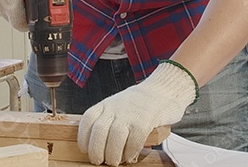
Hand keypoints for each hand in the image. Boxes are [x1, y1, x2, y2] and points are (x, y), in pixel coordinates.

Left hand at [78, 61, 196, 164]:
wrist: (163, 88)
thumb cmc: (140, 101)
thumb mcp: (118, 105)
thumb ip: (109, 120)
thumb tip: (100, 144)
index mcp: (106, 104)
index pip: (87, 120)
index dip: (84, 138)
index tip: (86, 150)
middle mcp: (115, 108)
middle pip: (99, 132)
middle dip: (96, 151)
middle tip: (99, 161)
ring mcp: (130, 114)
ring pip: (114, 138)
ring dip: (112, 154)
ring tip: (114, 161)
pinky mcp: (145, 121)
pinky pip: (134, 140)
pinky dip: (130, 152)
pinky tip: (130, 156)